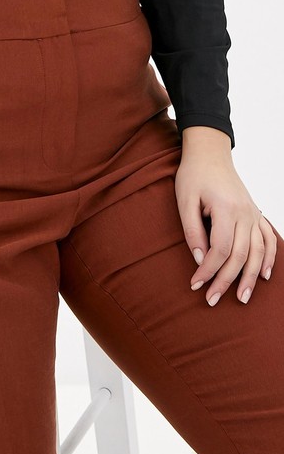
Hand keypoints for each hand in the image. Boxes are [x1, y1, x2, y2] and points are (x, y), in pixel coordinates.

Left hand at [175, 132, 276, 306]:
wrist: (210, 153)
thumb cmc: (193, 175)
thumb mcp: (184, 200)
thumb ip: (192, 230)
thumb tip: (199, 260)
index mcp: (226, 208)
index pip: (220, 249)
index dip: (208, 270)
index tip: (196, 284)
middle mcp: (245, 213)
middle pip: (239, 255)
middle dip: (226, 280)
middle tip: (212, 299)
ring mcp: (254, 213)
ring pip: (258, 252)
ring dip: (251, 277)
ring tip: (243, 298)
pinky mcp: (256, 213)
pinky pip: (268, 239)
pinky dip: (269, 258)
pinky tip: (264, 275)